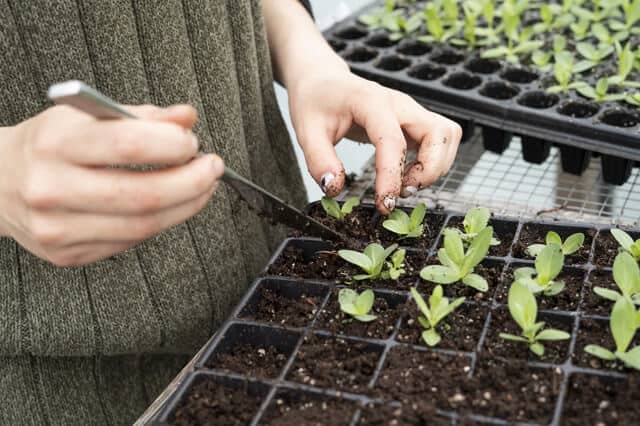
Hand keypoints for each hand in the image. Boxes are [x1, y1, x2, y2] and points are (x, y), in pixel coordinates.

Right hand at [0, 104, 222, 265]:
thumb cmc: (49, 144)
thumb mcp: (88, 116)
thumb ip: (142, 116)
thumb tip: (187, 118)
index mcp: (56, 144)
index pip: (128, 144)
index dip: (173, 145)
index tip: (193, 142)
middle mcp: (52, 188)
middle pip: (143, 195)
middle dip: (192, 183)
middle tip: (213, 169)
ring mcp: (57, 228)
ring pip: (142, 227)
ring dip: (185, 207)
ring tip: (201, 188)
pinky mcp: (67, 254)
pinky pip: (130, 243)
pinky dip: (159, 223)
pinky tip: (169, 207)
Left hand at [289, 71, 460, 214]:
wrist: (323, 81)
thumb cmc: (315, 102)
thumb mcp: (306, 131)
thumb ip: (319, 161)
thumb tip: (334, 188)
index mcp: (371, 102)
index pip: (392, 141)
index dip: (391, 176)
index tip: (384, 203)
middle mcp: (400, 103)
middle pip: (440, 133)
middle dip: (430, 170)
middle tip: (403, 192)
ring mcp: (411, 111)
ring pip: (447, 136)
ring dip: (436, 167)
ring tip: (405, 185)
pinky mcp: (414, 121)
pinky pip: (441, 140)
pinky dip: (434, 162)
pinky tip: (407, 176)